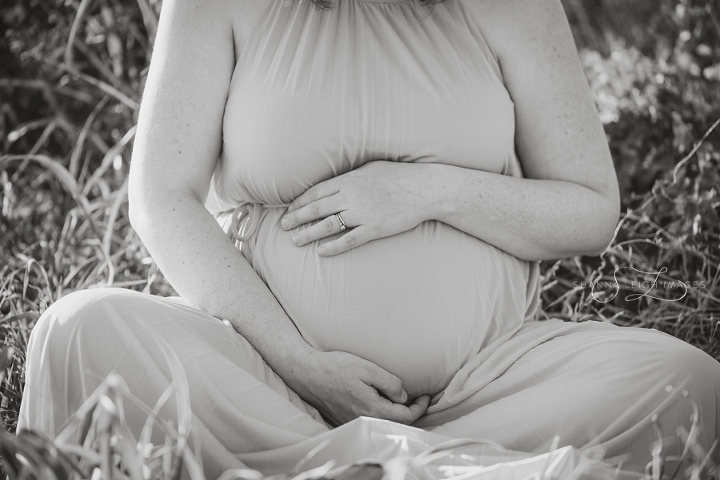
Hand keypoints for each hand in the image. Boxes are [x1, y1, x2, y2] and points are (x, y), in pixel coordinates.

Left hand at [280, 161, 439, 255]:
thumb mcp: (370, 168)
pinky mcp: (374, 228)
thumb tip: (334, 183)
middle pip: (316, 209)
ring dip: (308, 234)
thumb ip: (350, 177)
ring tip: (295, 241)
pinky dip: (333, 246)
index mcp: (349, 181)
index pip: (316, 192)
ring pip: (328, 225)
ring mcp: (362, 213)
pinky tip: (321, 252)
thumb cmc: (399, 176)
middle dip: (297, 218)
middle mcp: (352, 196)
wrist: (424, 189)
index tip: (289, 209)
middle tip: (283, 227)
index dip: (300, 202)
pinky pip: (349, 240)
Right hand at [287, 349, 430, 426]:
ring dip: (396, 415)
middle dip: (411, 413)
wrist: (308, 373)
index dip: (419, 407)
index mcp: (372, 409)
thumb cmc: (337, 367)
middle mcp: (363, 420)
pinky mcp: (345, 419)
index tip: (425, 396)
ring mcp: (353, 421)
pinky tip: (384, 404)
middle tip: (420, 399)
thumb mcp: (368, 369)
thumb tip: (402, 397)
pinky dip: (382, 415)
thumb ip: (390, 384)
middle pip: (395, 423)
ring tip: (405, 402)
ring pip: (382, 423)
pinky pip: (369, 421)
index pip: (405, 416)